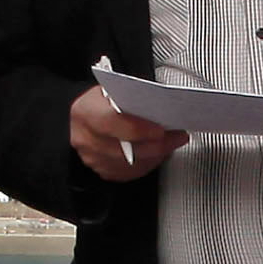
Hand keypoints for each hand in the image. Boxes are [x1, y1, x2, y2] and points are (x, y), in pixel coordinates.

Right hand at [70, 88, 187, 183]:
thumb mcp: (113, 90)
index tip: (161, 129)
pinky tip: (159, 153)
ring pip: (131, 164)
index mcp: (86, 112)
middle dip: (157, 144)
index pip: (112, 123)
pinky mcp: (102, 171)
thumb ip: (131, 99)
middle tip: (177, 136)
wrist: (86, 116)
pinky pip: (130, 173)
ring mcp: (92, 158)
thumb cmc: (102, 102)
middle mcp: (85, 139)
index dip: (139, 129)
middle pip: (126, 149)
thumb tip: (160, 107)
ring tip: (172, 142)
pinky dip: (148, 163)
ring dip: (156, 155)